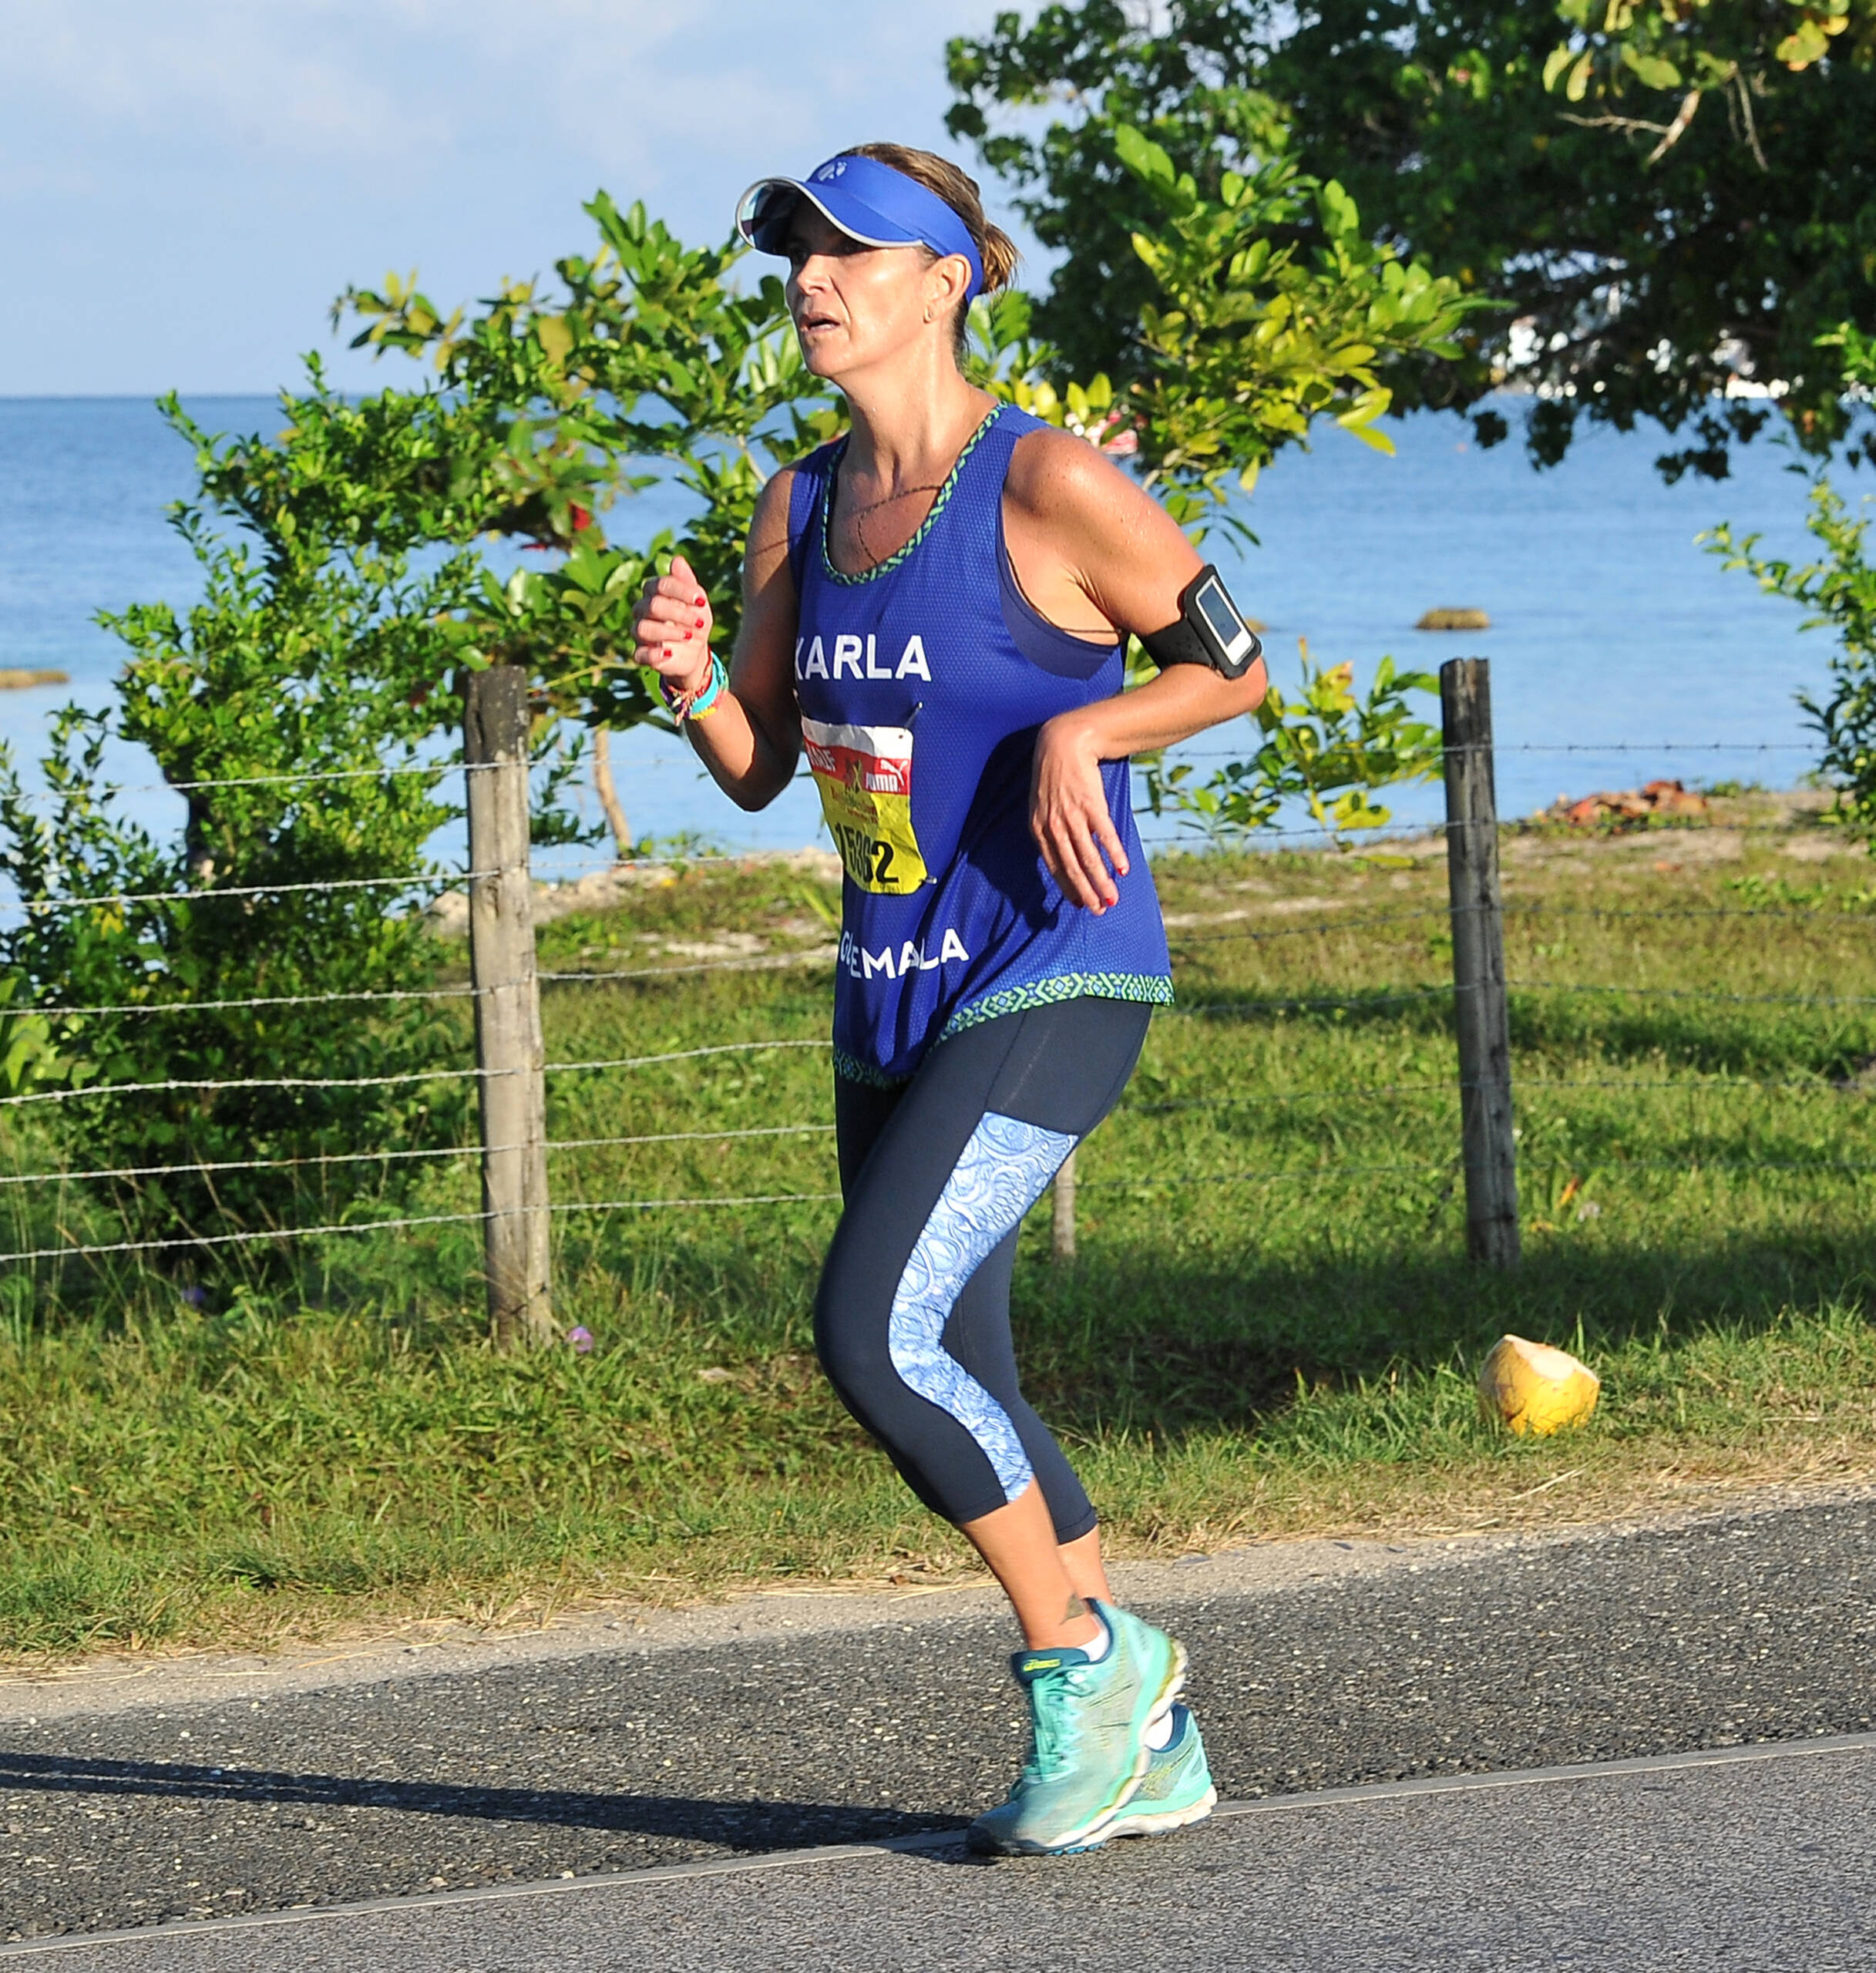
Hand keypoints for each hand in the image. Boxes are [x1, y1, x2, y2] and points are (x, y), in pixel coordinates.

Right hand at [632, 553, 713, 693]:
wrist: (696, 651)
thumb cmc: (694, 621)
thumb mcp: (697, 602)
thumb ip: (687, 582)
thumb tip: (677, 559)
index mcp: (654, 592)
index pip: (660, 584)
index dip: (681, 591)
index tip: (702, 601)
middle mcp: (642, 610)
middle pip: (653, 605)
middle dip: (679, 614)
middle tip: (699, 623)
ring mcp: (640, 632)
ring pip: (643, 628)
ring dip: (668, 632)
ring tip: (688, 636)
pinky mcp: (642, 654)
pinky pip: (639, 654)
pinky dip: (653, 655)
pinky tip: (670, 653)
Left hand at [1030, 713, 1127, 913]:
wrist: (1064, 742)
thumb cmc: (1055, 776)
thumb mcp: (1042, 805)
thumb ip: (1049, 830)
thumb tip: (1062, 853)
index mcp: (1038, 829)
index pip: (1054, 866)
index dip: (1067, 887)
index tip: (1078, 904)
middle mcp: (1053, 826)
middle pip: (1072, 867)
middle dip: (1086, 892)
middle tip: (1099, 910)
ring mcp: (1072, 816)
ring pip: (1088, 857)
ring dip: (1101, 881)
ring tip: (1112, 899)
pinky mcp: (1091, 804)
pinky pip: (1104, 835)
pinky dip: (1114, 854)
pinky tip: (1122, 869)